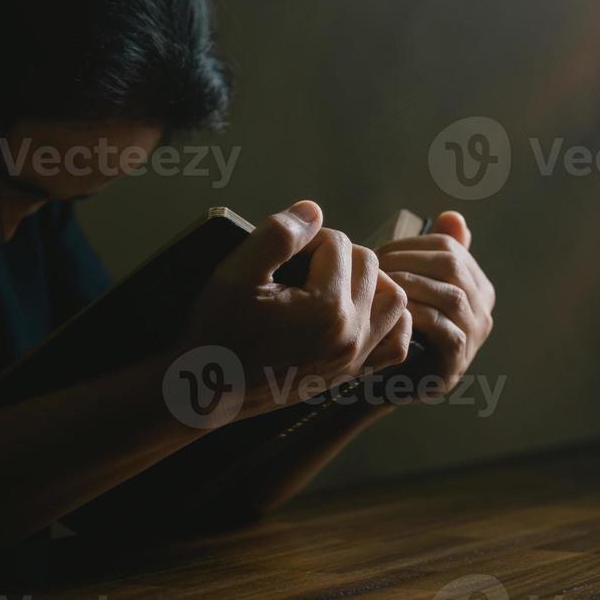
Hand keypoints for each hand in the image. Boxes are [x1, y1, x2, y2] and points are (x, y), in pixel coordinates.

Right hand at [178, 201, 411, 419]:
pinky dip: (386, 322)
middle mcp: (351, 336)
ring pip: (393, 299)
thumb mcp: (235, 274)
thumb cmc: (216, 330)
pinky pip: (395, 344)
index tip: (279, 255)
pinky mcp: (350, 375)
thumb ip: (278, 235)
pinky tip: (356, 313)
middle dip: (336, 254)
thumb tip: (314, 211)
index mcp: (327, 309)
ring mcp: (354, 359)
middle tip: (298, 265)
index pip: (338, 244)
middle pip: (369, 265)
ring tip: (330, 282)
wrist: (205, 388)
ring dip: (368, 282)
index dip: (307, 238)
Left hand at [376, 211, 494, 394]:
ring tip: (381, 286)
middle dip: (409, 262)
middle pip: (453, 268)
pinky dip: (418, 315)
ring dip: (411, 285)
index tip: (379, 251)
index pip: (450, 247)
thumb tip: (454, 216)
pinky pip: (446, 330)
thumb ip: (429, 251)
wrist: (383, 378)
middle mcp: (482, 308)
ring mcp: (474, 337)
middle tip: (376, 267)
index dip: (411, 245)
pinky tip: (393, 311)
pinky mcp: (457, 363)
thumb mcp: (410, 282)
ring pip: (451, 296)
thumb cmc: (396, 323)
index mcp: (475, 283)